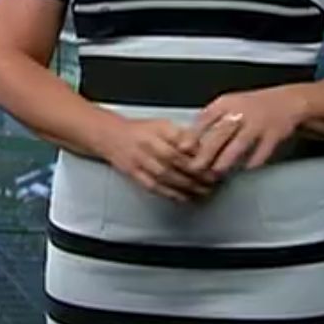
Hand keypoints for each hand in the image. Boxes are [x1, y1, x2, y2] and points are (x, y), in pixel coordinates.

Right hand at [95, 118, 216, 202]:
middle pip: (174, 160)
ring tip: (204, 191)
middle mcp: (147, 144)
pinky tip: (184, 198)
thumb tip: (203, 147)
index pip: (180, 142)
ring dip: (186, 185)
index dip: (197, 154)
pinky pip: (153, 185)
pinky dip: (169, 193)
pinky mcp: (133, 173)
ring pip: (165, 175)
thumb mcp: (162, 125)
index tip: (213, 162)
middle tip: (213, 181)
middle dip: (196, 173)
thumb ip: (182, 135)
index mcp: (157, 129)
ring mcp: (139, 160)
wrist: (109, 136)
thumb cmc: (139, 131)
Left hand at [188, 86, 310, 176]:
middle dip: (206, 152)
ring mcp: (259, 122)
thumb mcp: (229, 104)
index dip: (192, 133)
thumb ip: (211, 119)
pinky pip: (263, 149)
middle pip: (220, 133)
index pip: (205, 117)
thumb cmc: (252, 106)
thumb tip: (188, 138)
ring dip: (227, 158)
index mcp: (226, 103)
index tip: (182, 148)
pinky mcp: (275, 133)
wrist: (288, 101)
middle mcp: (241, 111)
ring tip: (216, 171)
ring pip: (240, 143)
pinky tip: (245, 169)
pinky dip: (254, 160)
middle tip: (194, 167)